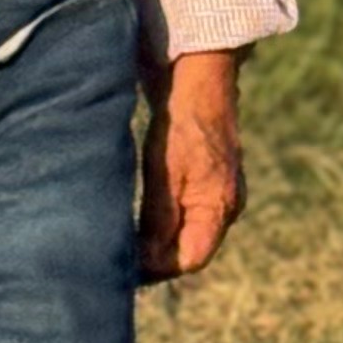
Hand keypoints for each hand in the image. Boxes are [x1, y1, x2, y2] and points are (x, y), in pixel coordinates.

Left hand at [139, 47, 246, 279]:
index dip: (158, 267)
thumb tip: (149, 265)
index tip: (124, 264)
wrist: (198, 75)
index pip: (191, 259)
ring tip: (123, 236)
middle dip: (156, 257)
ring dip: (157, 238)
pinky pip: (186, 212)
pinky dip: (163, 219)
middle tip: (116, 253)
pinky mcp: (206, 177)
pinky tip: (139, 215)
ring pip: (186, 231)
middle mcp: (225, 205)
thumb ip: (159, 222)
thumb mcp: (164, 174)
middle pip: (189, 248)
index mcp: (220, 208)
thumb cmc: (182, 122)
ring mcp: (218, 191)